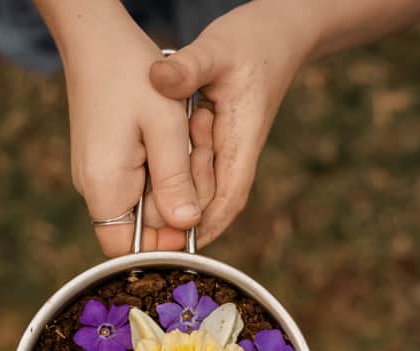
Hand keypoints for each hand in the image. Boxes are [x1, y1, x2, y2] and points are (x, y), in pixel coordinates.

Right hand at [58, 11, 214, 255]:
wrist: (96, 38)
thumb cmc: (132, 76)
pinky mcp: (103, 161)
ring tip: (186, 137)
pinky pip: (138, 181)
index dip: (165, 245)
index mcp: (105, 186)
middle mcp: (93, 188)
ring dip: (172, 182)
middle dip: (177, 204)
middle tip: (197, 155)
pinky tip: (171, 136)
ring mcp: (97, 175)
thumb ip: (176, 181)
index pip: (129, 251)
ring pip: (143, 203)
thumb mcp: (166, 128)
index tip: (194, 212)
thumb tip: (188, 225)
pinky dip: (162, 167)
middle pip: (141, 229)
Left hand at [148, 2, 312, 246]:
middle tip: (145, 236)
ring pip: (200, 188)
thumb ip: (188, 68)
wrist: (277, 33)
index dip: (205, 227)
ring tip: (142, 217)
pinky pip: (193, 170)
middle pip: (209, 201)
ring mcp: (227, 149)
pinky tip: (146, 184)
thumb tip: (158, 77)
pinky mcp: (215, 141)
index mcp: (241, 139)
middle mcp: (236, 152)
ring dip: (172, 200)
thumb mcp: (217, 49)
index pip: (228, 197)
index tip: (178, 248)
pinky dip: (172, 180)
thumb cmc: (251, 40)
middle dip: (179, 220)